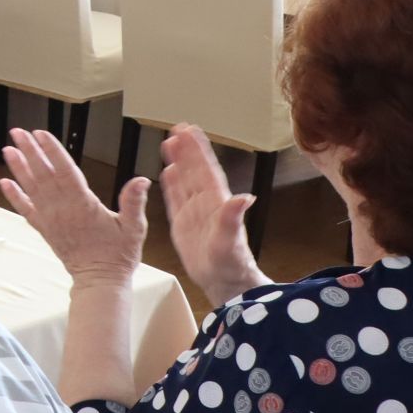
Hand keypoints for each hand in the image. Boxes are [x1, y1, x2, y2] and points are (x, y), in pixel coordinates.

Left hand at [0, 129, 148, 285]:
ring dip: (18, 168)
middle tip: (19, 132)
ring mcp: (51, 219)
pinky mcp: (45, 229)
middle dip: (30, 151)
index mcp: (84, 205)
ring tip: (8, 149)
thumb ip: (134, 201)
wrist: (100, 281)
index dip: (52, 151)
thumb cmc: (119, 255)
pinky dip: (14, 195)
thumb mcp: (134, 228)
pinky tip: (4, 182)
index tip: (41, 134)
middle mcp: (62, 209)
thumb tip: (142, 180)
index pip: (65, 171)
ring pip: (31, 188)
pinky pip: (25, 209)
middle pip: (43, 174)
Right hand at [157, 124, 266, 304]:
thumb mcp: (231, 242)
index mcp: (217, 203)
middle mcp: (206, 204)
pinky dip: (171, 185)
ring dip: (178, 162)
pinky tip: (167, 172)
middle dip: (187, 149)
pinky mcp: (183, 224)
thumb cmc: (231, 265)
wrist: (224, 284)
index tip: (190, 131)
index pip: (206, 170)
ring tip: (170, 143)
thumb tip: (245, 197)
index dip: (198, 150)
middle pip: (194, 170)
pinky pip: (175, 199)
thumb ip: (232, 219)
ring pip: (184, 180)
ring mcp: (194, 213)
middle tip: (177, 128)